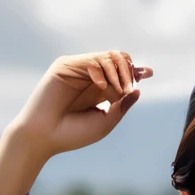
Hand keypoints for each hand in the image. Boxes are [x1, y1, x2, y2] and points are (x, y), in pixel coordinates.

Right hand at [0, 51, 151, 194]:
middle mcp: (90, 78)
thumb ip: (122, 105)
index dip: (135, 70)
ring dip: (117, 72)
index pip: (121, 73)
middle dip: (128, 70)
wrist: (45, 136)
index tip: (148, 73)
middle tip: (128, 88)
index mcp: (99, 91)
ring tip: (117, 90)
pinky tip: (100, 86)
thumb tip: (139, 90)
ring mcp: (78, 70)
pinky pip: (91, 60)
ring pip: (107, 57)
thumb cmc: (73, 134)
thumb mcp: (106, 121)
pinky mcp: (65, 66)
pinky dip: (101, 71)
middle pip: (117, 61)